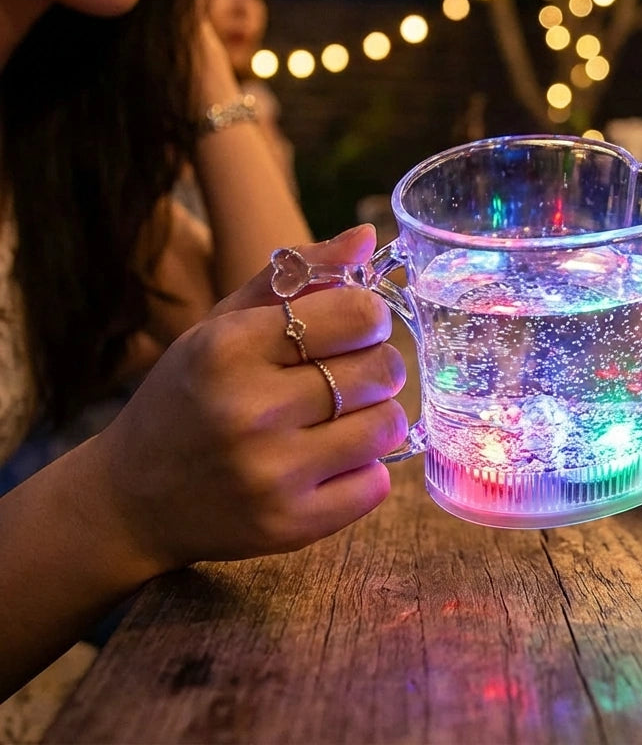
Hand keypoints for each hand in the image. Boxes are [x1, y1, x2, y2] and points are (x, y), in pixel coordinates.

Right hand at [88, 224, 406, 573]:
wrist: (131, 499)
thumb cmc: (188, 395)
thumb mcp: (224, 324)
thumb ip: (298, 276)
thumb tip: (367, 237)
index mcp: (230, 347)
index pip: (358, 315)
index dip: (370, 317)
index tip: (357, 327)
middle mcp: (249, 409)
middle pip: (381, 370)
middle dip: (378, 366)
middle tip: (350, 374)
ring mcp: (270, 474)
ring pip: (388, 427)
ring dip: (377, 418)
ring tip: (342, 417)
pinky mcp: (289, 526)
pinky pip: (378, 486)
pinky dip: (366, 470)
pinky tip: (330, 461)